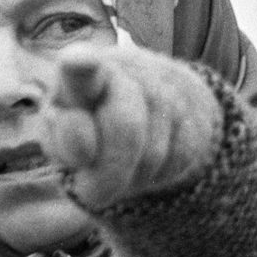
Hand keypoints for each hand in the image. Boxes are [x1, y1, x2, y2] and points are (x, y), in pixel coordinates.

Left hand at [48, 45, 222, 215]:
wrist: (143, 109)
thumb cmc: (88, 124)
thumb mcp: (62, 135)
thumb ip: (62, 141)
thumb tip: (84, 148)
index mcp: (80, 77)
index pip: (80, 70)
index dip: (80, 66)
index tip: (75, 60)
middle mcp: (126, 71)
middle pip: (125, 128)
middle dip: (108, 174)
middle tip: (92, 196)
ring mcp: (165, 89)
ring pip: (152, 152)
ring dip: (132, 177)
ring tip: (119, 168)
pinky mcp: (195, 112)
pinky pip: (179, 159)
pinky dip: (158, 175)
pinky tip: (145, 161)